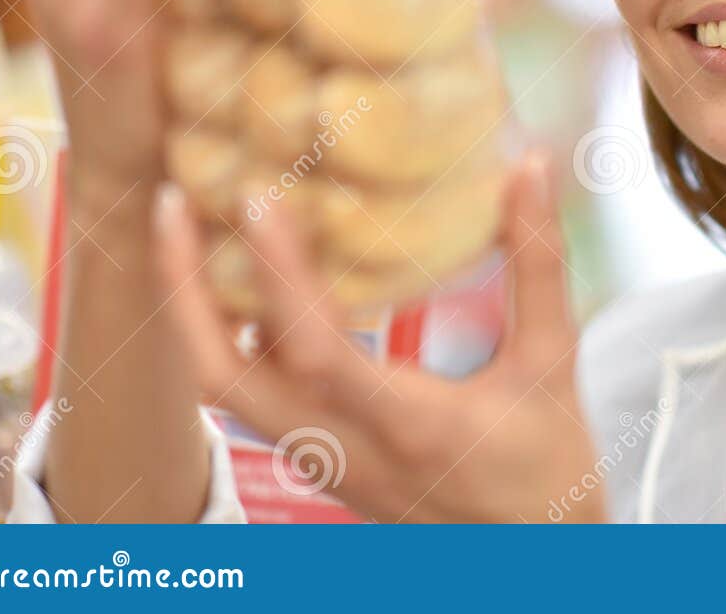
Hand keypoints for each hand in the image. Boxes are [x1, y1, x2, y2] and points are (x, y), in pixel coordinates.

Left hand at [153, 149, 605, 522]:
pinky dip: (231, 334)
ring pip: (226, 390)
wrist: (536, 559)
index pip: (318, 352)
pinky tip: (247, 280)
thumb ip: (538, 263)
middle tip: (172, 204)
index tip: (260, 199)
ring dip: (195, 310)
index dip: (279, 275)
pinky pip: (252, 396)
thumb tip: (532, 165)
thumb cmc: (551, 467)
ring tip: (193, 228)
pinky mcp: (320, 463)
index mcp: (409, 425)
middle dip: (185, 288)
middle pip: (224, 379)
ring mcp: (323, 463)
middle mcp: (347, 450)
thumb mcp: (553, 360)